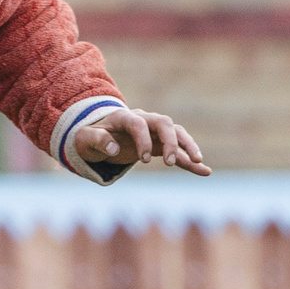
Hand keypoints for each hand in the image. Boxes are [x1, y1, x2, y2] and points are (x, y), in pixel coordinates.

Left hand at [74, 107, 210, 175]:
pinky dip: (190, 160)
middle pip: (164, 123)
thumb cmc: (89, 137)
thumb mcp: (84, 139)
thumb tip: (113, 149)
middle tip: (170, 163)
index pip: (139, 124)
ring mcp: (153, 131)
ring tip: (198, 161)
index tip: (142, 160)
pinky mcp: (159, 144)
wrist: (96, 136)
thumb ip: (96, 140)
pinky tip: (204, 171)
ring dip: (187, 146)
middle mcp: (143, 120)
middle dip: (170, 141)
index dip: (143, 140)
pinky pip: (178, 150)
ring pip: (176, 133)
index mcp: (125, 117)